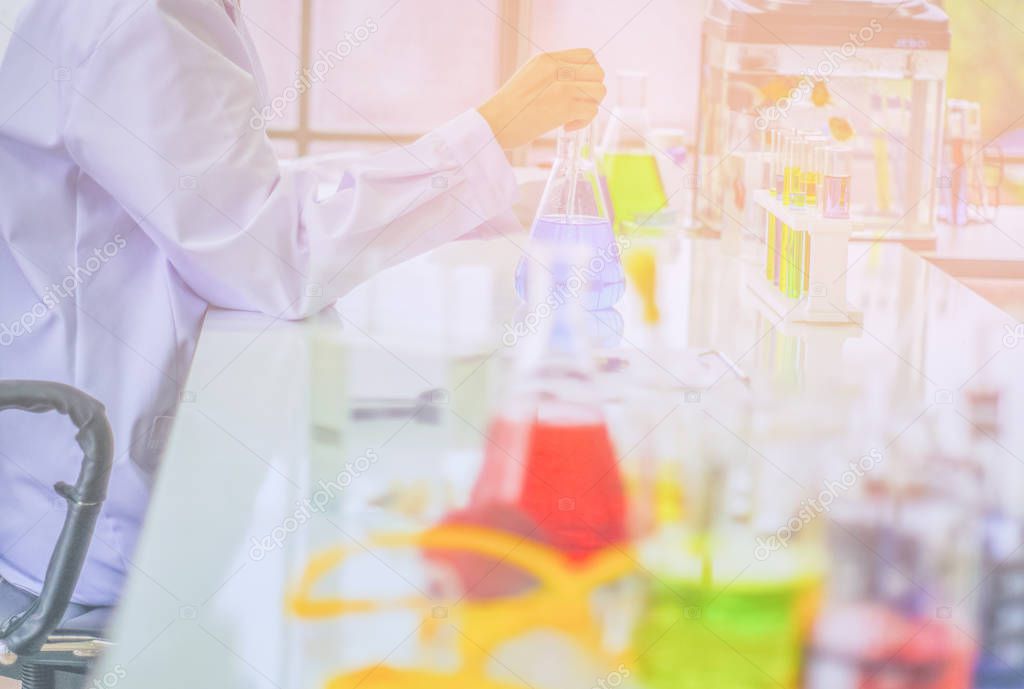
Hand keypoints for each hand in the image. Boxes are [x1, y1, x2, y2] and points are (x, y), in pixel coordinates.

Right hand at [477, 49, 605, 149]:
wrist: (494, 123)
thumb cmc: (509, 106)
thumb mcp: (528, 75)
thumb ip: (551, 72)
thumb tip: (577, 80)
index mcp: (547, 58)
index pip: (588, 55)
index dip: (590, 72)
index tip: (580, 87)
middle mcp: (557, 68)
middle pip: (598, 72)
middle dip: (593, 90)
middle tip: (579, 103)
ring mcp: (562, 87)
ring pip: (599, 90)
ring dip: (591, 106)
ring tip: (573, 115)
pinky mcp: (564, 107)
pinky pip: (591, 111)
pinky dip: (583, 122)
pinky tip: (567, 126)